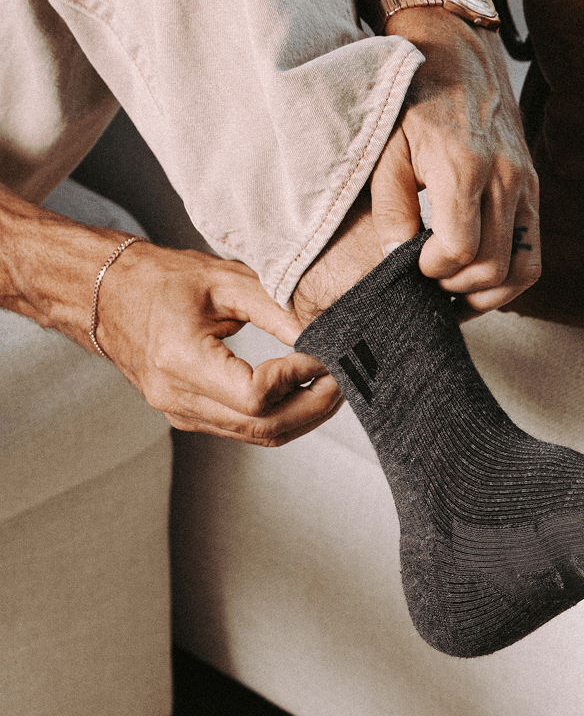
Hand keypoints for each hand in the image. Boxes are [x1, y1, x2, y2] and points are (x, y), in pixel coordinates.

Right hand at [97, 241, 341, 444]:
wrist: (106, 295)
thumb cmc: (161, 279)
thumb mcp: (224, 281)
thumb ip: (276, 308)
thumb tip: (325, 329)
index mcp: (181, 362)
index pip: (255, 397)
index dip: (299, 378)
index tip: (323, 351)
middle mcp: (177, 399)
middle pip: (263, 427)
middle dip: (315, 406)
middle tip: (345, 375)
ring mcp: (181, 414)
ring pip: (258, 436)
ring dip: (304, 415)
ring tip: (333, 381)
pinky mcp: (190, 415)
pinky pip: (245, 429)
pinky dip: (282, 415)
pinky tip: (305, 388)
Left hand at [369, 10, 540, 316]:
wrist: (460, 58)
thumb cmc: (415, 101)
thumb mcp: (387, 149)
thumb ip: (391, 208)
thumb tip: (396, 260)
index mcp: (464, 167)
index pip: (459, 250)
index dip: (431, 270)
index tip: (410, 261)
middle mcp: (504, 178)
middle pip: (492, 267)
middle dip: (455, 285)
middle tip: (426, 277)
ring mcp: (526, 185)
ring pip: (522, 270)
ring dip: (487, 291)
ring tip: (452, 286)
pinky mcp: (534, 190)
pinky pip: (533, 253)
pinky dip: (508, 277)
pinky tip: (475, 275)